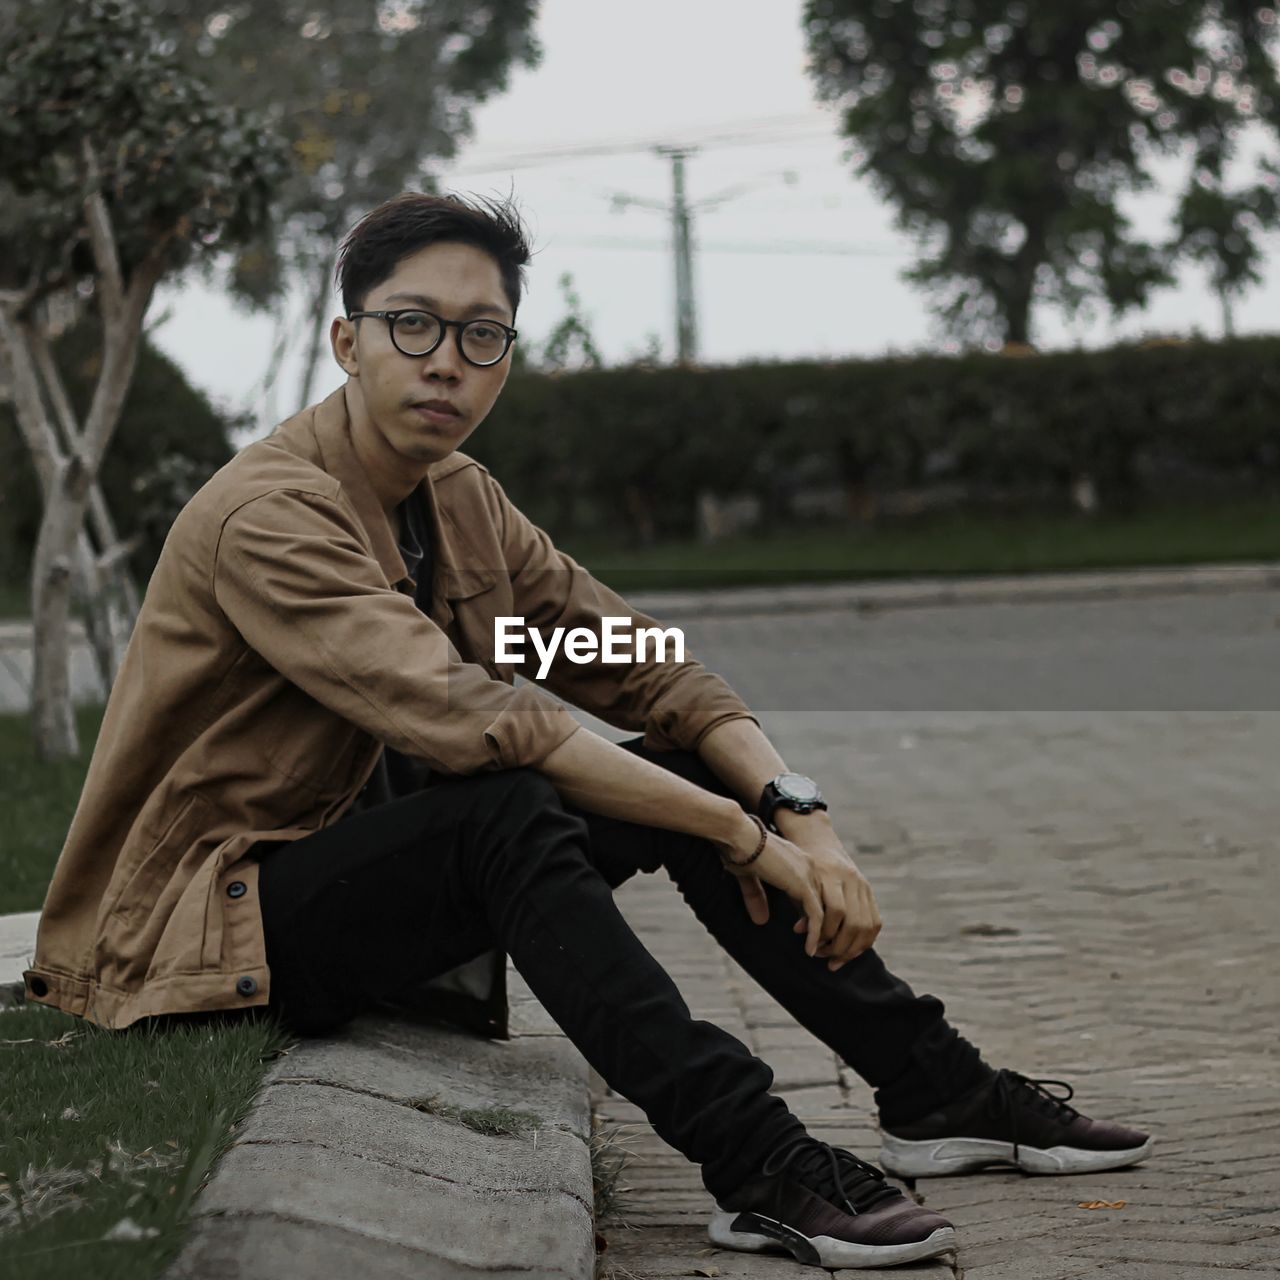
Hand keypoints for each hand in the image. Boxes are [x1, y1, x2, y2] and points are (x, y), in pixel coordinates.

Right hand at [714, 812, 881, 968]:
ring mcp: (809, 877)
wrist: (740, 835)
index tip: (819, 941)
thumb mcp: (751, 877)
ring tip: (820, 956)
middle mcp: (811, 871)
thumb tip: (761, 919)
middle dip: (833, 934)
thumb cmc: (740, 851)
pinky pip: (816, 916)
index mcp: (803, 866)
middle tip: (827, 954)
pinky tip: (810, 950)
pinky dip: (815, 935)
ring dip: (826, 939)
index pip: (823, 899)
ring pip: (830, 915)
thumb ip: (757, 896)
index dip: (822, 922)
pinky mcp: (802, 885)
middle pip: (834, 908)